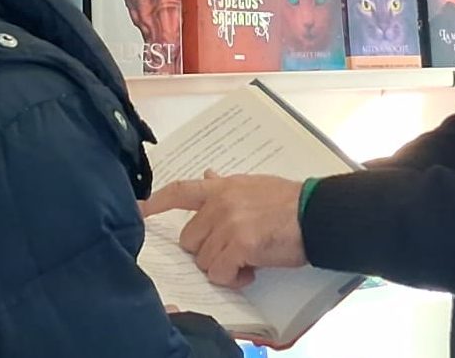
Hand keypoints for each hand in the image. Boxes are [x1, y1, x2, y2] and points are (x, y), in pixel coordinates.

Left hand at [142, 171, 306, 288]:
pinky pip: (221, 273)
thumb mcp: (254, 186)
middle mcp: (220, 203)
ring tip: (248, 261)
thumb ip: (228, 186)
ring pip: (205, 260)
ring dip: (224, 267)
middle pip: (189, 239)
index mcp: (223, 187)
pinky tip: (250, 272)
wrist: (315, 214)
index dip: (156, 202)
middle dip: (208, 251)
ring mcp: (228, 223)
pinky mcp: (239, 244)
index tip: (138, 210)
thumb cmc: (291, 203)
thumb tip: (209, 175)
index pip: (180, 191)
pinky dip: (234, 279)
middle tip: (233, 252)